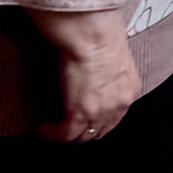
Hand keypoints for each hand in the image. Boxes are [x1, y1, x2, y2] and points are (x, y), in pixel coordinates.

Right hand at [27, 8, 140, 144]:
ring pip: (83, 136)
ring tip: (54, 131)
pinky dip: (52, 134)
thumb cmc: (102, 36)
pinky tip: (43, 129)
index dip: (99, 122)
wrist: (94, 36)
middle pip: (100, 130)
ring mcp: (99, 112)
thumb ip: (111, 76)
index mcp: (129, 90)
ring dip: (67, 135)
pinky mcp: (78, 113)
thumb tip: (97, 79)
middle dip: (84, 133)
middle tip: (67, 129)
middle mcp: (118, 105)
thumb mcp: (116, 61)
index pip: (115, 117)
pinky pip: (64, 134)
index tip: (86, 121)